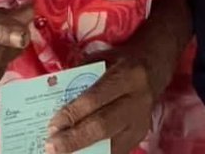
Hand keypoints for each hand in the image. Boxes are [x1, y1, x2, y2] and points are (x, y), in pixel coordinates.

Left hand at [46, 51, 166, 153]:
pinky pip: (116, 151)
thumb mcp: (99, 59)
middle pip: (102, 126)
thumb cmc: (119, 61)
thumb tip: (54, 105)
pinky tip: (78, 153)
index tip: (52, 126)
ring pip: (110, 145)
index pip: (95, 99)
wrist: (153, 67)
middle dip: (74, 139)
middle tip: (51, 146)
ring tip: (61, 153)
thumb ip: (79, 79)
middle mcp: (138, 100)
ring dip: (83, 151)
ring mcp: (142, 121)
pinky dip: (95, 153)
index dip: (72, 115)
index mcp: (128, 75)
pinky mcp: (140, 135)